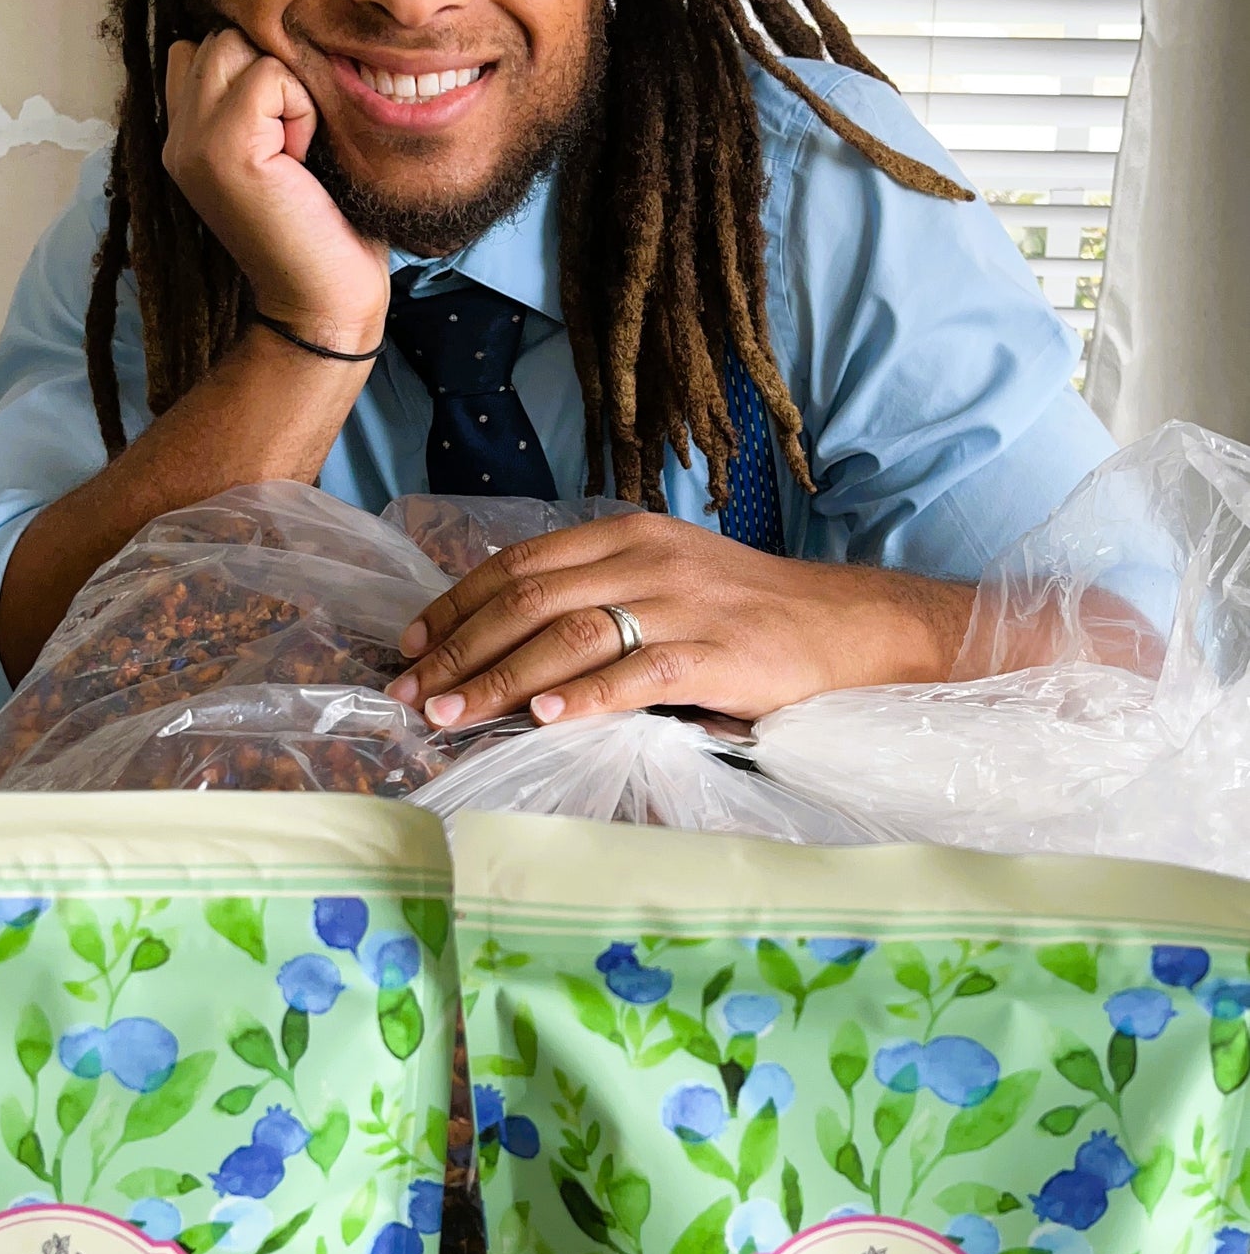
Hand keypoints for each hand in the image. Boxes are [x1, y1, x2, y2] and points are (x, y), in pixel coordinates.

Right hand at [163, 26, 389, 348]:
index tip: (286, 124)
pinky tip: (302, 161)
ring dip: (285, 86)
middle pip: (220, 36)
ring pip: (238, 46)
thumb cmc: (323, 230)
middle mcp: (178, 136)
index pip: (201, 48)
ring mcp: (192, 141)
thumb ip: (259, 102)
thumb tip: (276, 39)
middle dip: (270, 70)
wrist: (324, 301)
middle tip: (296, 140)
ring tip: (297, 149)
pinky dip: (300, 109)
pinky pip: (268, 76)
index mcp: (186, 136)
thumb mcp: (285, 152)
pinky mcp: (223, 149)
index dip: (254, 67)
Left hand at [385, 516, 974, 727]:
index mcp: (624, 535)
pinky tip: (543, 718)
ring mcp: (681, 605)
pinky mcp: (716, 654)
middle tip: (410, 692)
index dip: (455, 605)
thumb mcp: (661, 582)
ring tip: (451, 713)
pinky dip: (584, 696)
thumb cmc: (742, 613)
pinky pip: (637, 674)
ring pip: (568, 636)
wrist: (844, 625)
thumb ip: (593, 596)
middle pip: (528, 600)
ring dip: (499, 678)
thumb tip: (504, 637)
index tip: (409, 645)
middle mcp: (645, 560)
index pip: (518, 565)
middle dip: (459, 649)